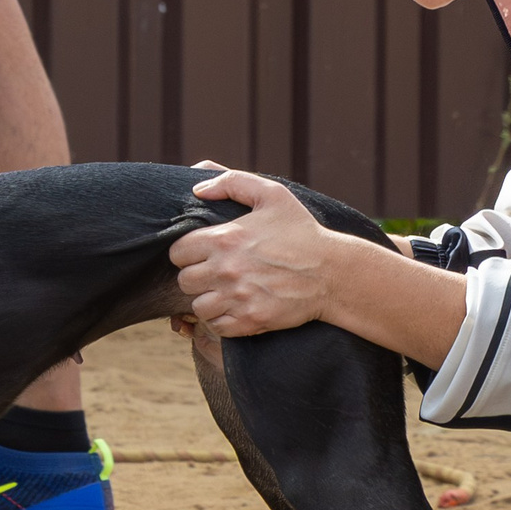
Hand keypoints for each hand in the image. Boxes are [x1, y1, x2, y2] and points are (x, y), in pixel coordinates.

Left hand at [170, 169, 341, 338]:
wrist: (333, 273)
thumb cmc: (302, 231)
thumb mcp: (272, 194)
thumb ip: (231, 181)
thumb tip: (197, 189)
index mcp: (225, 239)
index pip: (177, 253)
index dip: (188, 253)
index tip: (204, 253)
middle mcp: (227, 270)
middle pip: (184, 281)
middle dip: (197, 277)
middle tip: (216, 273)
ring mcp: (238, 298)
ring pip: (198, 307)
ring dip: (209, 301)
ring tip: (225, 292)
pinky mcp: (251, 321)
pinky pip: (217, 328)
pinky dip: (222, 321)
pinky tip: (236, 308)